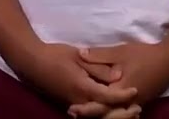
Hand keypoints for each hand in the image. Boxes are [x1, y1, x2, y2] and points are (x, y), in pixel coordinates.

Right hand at [10, 43, 138, 117]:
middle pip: (105, 113)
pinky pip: (90, 114)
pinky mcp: (70, 104)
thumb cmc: (55, 55)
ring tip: (129, 111)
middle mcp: (79, 101)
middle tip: (137, 108)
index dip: (123, 95)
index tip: (136, 90)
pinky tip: (111, 109)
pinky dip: (102, 114)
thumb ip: (99, 66)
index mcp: (81, 87)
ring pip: (97, 116)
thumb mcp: (78, 56)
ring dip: (114, 116)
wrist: (32, 62)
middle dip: (122, 113)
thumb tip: (119, 74)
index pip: (108, 96)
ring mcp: (73, 105)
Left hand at [70, 42, 168, 116]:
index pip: (101, 105)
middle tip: (72, 111)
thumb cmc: (145, 55)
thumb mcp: (120, 51)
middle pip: (107, 114)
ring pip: (115, 114)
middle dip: (90, 113)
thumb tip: (80, 54)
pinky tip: (102, 105)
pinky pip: (122, 110)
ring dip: (101, 113)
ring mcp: (136, 103)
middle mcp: (129, 102)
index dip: (85, 108)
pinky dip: (111, 110)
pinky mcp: (140, 101)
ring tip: (84, 110)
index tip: (71, 108)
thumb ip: (100, 55)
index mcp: (122, 91)